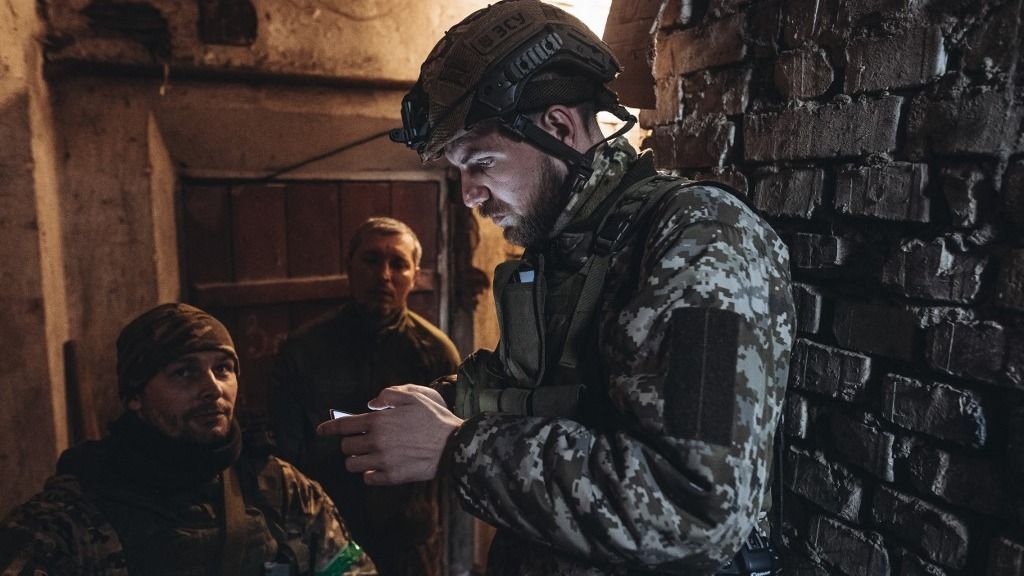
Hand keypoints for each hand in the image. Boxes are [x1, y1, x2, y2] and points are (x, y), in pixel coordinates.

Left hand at [316, 384, 462, 484]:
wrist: (455, 444)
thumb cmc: (435, 418)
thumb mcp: (415, 395)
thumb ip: (390, 394)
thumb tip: (371, 403)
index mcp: (379, 420)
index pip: (343, 426)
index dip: (328, 428)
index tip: (320, 431)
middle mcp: (377, 441)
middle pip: (346, 447)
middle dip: (350, 442)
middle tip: (361, 440)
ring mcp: (383, 461)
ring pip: (353, 465)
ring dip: (356, 459)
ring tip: (368, 455)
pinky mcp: (392, 477)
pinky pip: (368, 478)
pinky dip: (370, 474)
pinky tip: (378, 467)